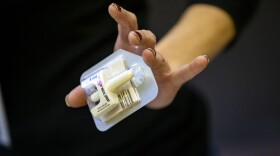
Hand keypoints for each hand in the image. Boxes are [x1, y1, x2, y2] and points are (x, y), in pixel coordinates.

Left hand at [65, 3, 208, 108]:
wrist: (152, 91)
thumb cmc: (130, 79)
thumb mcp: (110, 83)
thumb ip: (90, 91)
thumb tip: (69, 101)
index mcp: (128, 49)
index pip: (125, 28)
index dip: (121, 17)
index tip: (113, 8)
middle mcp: (145, 52)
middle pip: (143, 38)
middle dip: (138, 34)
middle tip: (132, 36)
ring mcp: (160, 65)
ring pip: (158, 55)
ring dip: (154, 53)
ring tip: (149, 55)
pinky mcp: (171, 79)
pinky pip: (184, 73)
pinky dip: (193, 67)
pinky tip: (203, 60)